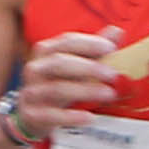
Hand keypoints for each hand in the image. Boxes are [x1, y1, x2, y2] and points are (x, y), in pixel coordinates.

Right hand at [6, 28, 125, 145]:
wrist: (31, 115)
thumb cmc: (59, 84)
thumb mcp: (74, 65)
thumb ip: (93, 50)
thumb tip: (116, 31)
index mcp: (46, 52)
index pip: (67, 42)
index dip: (89, 43)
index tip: (111, 48)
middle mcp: (36, 69)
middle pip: (60, 63)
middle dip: (88, 67)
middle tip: (113, 74)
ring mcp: (32, 92)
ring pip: (57, 89)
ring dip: (85, 90)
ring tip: (109, 94)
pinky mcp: (33, 114)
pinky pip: (52, 115)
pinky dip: (71, 116)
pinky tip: (90, 117)